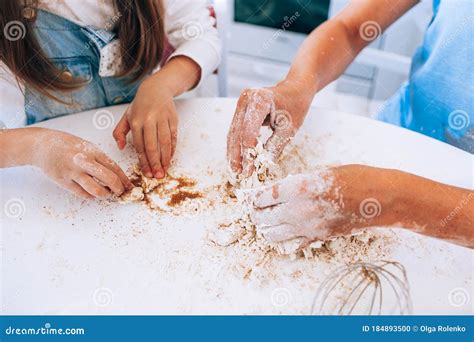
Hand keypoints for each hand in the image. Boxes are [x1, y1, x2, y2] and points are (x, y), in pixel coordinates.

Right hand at [33, 129, 131, 198]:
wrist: (43, 145)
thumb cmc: (68, 146)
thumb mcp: (88, 147)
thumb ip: (101, 160)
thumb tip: (117, 175)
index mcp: (93, 151)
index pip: (114, 167)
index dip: (124, 179)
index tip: (129, 186)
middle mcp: (84, 161)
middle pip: (109, 179)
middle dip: (118, 188)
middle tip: (120, 192)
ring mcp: (73, 172)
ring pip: (96, 189)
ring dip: (105, 195)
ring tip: (107, 194)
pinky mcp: (63, 181)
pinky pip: (82, 193)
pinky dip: (91, 196)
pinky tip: (93, 194)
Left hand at [113, 77, 177, 178]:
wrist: (156, 89)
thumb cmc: (140, 106)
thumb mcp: (126, 116)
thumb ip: (119, 132)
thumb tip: (119, 147)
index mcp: (136, 121)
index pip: (139, 146)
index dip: (143, 161)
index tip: (146, 173)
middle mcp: (149, 120)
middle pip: (152, 146)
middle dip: (155, 163)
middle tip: (157, 176)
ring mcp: (162, 119)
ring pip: (164, 143)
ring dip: (165, 158)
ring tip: (165, 169)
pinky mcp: (173, 119)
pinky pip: (173, 137)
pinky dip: (172, 149)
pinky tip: (171, 158)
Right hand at [227, 80, 312, 177]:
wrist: (295, 89)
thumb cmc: (295, 107)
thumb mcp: (289, 129)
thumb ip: (274, 147)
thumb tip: (262, 167)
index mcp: (260, 99)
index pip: (248, 131)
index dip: (248, 153)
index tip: (249, 170)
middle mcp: (246, 99)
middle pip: (237, 132)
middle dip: (237, 155)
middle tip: (238, 174)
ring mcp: (241, 103)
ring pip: (233, 132)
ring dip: (233, 152)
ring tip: (235, 170)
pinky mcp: (241, 109)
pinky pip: (236, 130)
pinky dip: (236, 145)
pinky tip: (237, 159)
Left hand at [243, 165, 389, 247]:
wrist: (380, 198)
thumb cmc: (354, 178)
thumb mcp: (321, 172)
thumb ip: (298, 183)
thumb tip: (280, 191)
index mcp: (298, 188)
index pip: (263, 197)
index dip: (253, 198)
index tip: (250, 197)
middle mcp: (299, 210)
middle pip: (263, 218)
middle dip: (255, 213)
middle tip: (255, 209)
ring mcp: (308, 227)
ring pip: (273, 235)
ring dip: (266, 228)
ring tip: (267, 221)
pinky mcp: (318, 238)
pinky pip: (293, 244)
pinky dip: (286, 239)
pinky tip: (287, 231)